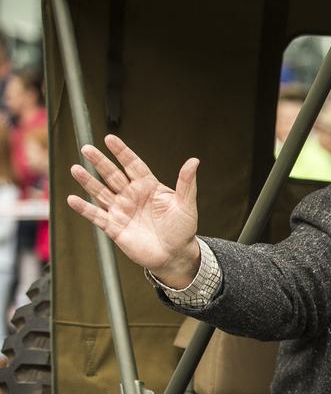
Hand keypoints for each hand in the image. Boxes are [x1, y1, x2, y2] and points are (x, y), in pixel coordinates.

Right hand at [68, 134, 201, 286]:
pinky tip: (72, 199)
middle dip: (100, 162)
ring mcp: (122, 210)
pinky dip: (84, 208)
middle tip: (87, 148)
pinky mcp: (114, 227)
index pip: (132, 164)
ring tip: (76, 169)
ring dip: (88, 181)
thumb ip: (186, 183)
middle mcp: (132, 196)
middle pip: (113, 175)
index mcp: (148, 186)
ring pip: (101, 192)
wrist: (175, 254)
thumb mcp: (186, 205)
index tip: (110, 139)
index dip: (122, 152)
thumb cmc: (182, 229)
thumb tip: (194, 161)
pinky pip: (97, 216)